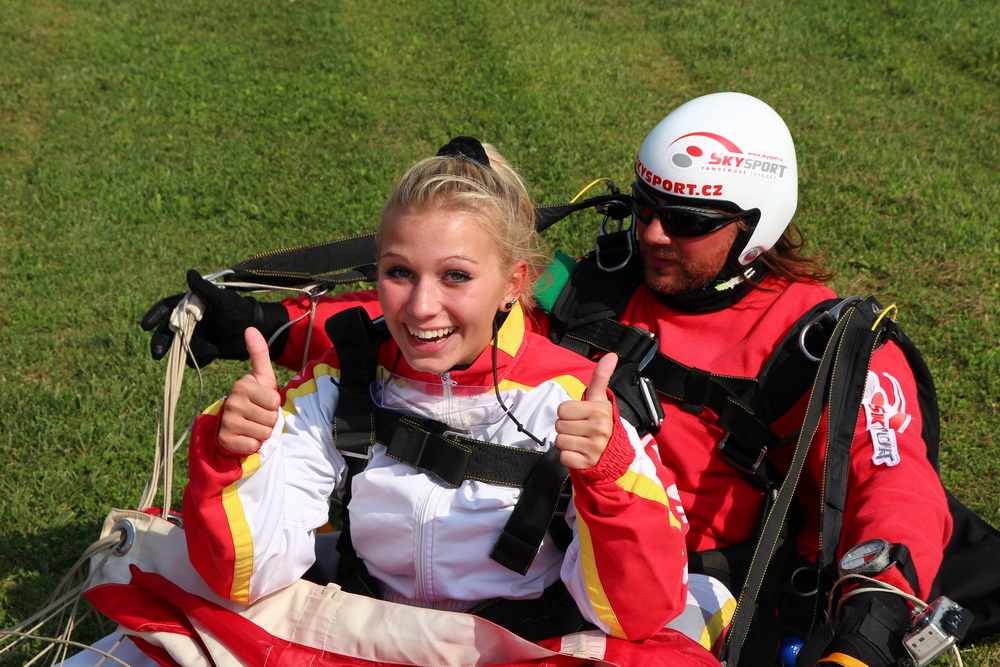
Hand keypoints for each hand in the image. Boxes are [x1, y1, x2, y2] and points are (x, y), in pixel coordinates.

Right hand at [140, 269, 288, 365]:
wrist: (258, 331)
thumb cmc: (240, 310)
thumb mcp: (224, 300)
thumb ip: (206, 290)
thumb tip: (190, 273)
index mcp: (192, 304)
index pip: (169, 308)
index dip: (156, 315)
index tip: (146, 325)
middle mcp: (191, 320)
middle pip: (169, 331)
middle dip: (162, 342)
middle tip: (157, 354)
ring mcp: (197, 336)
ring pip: (181, 346)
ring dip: (192, 350)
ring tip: (212, 347)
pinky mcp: (204, 350)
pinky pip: (194, 358)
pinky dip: (202, 357)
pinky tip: (214, 351)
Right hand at [218, 328, 280, 454]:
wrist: (234, 424)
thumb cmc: (254, 399)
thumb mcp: (261, 377)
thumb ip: (259, 353)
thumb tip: (251, 328)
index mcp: (242, 385)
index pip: (274, 401)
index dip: (273, 405)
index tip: (262, 401)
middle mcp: (232, 401)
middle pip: (270, 418)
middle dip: (269, 420)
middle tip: (257, 416)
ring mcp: (227, 421)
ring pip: (263, 433)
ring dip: (262, 432)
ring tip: (251, 425)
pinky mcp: (225, 439)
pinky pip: (253, 445)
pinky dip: (253, 444)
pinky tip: (244, 436)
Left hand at [554, 353, 617, 469]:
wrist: (616, 451)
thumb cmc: (602, 421)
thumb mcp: (601, 399)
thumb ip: (601, 377)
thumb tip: (611, 355)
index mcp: (599, 411)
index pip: (562, 409)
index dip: (568, 413)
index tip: (580, 416)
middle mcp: (598, 429)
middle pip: (559, 425)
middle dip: (567, 427)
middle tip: (580, 429)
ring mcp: (594, 448)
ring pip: (559, 441)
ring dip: (567, 441)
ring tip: (581, 440)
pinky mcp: (588, 463)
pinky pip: (564, 457)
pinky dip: (569, 456)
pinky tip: (581, 452)